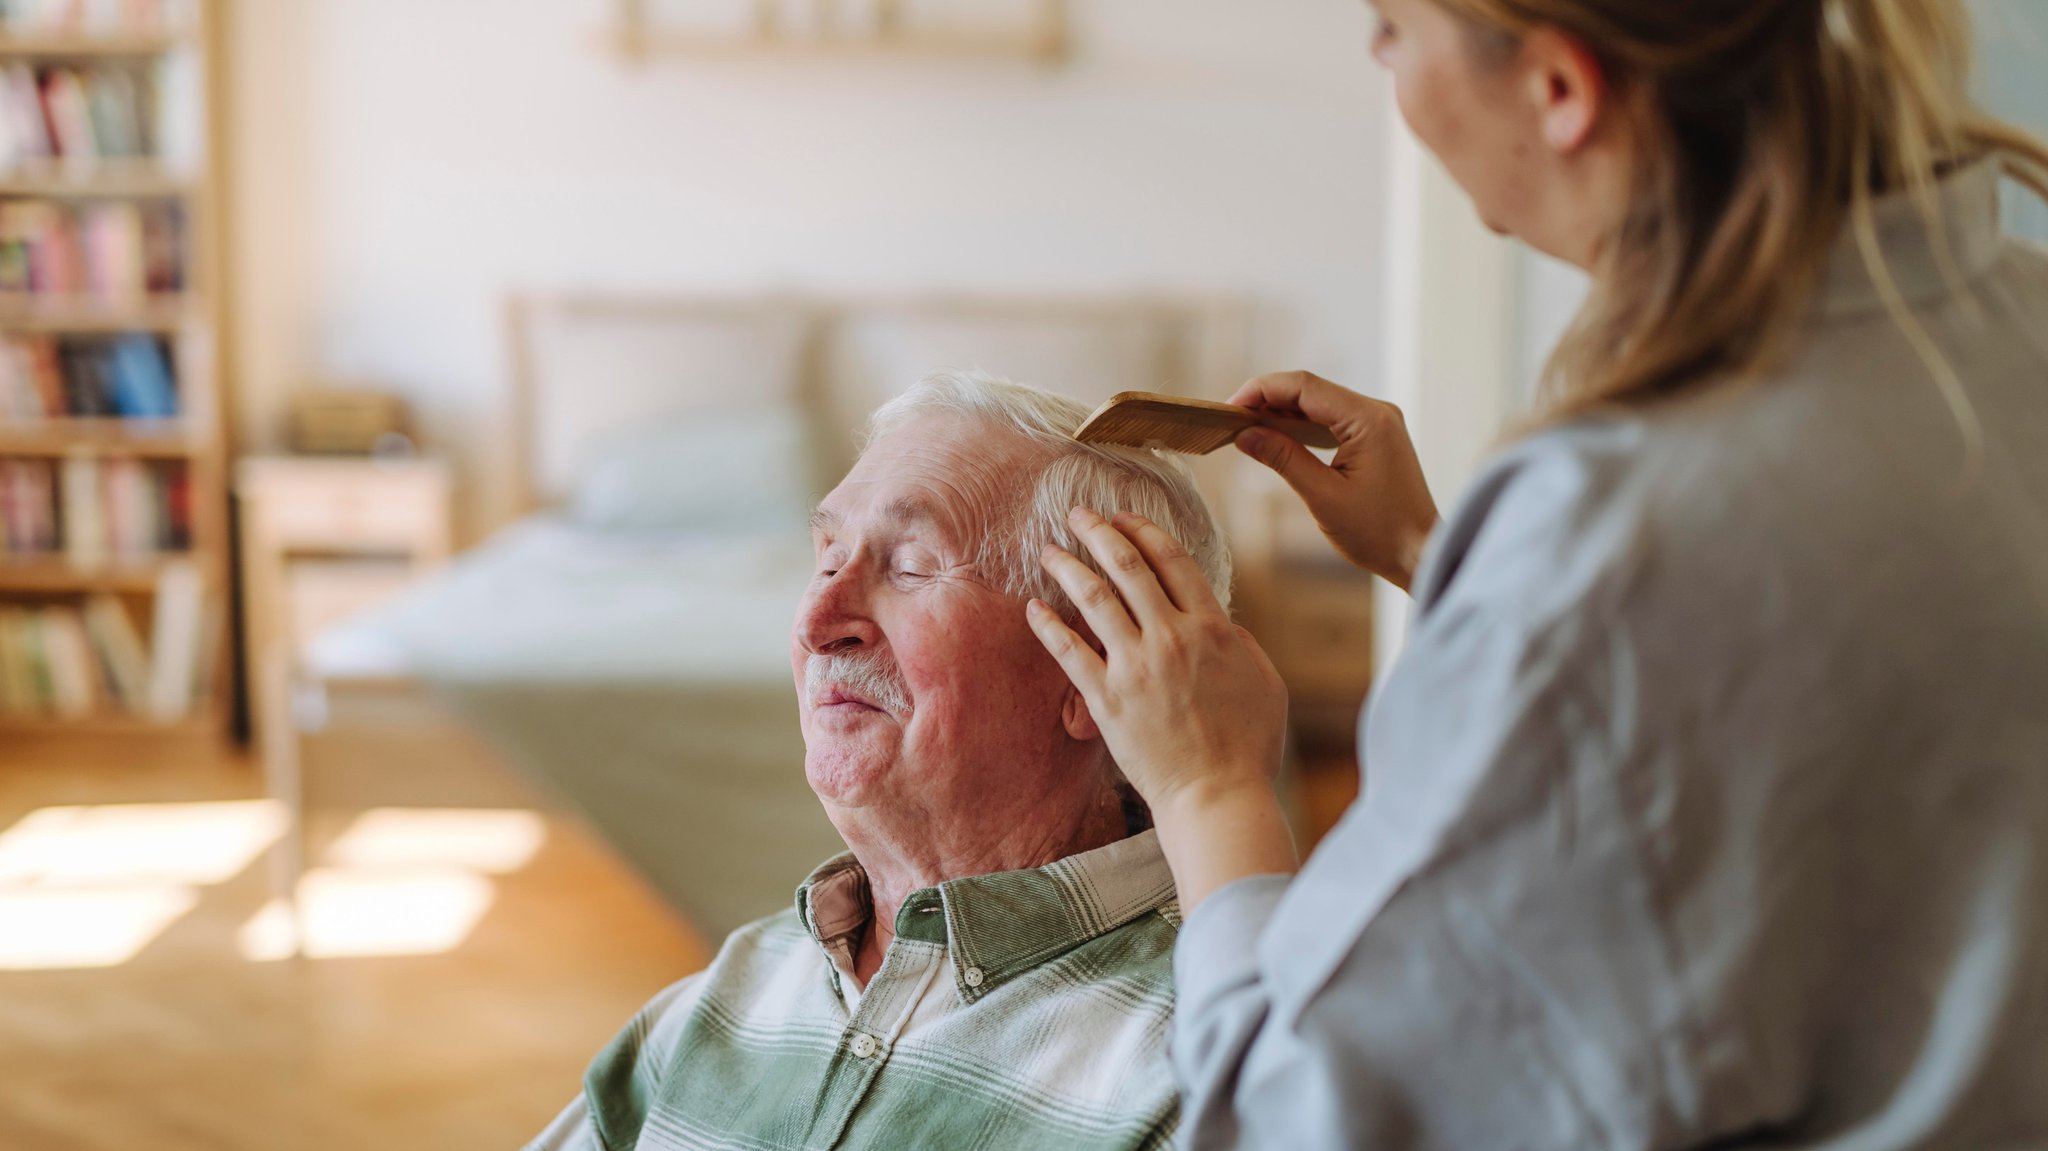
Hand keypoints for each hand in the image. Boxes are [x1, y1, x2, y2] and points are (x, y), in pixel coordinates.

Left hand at [1026, 509, 1295, 908]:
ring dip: (1068, 567)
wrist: (1216, 797)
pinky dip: (1048, 625)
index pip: (1173, 561)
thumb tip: (1222, 623)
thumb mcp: (1266, 683)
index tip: (1124, 517)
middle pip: (1128, 568)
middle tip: (1077, 515)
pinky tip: (1033, 607)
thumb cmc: (1249, 747)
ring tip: (1049, 550)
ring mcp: (1135, 666)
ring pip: (1095, 599)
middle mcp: (1171, 637)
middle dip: (1098, 533)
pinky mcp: (1106, 699)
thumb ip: (1242, 645)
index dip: (1145, 531)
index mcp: (1213, 628)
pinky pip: (1069, 651)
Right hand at [1230, 371, 1439, 592]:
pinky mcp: (1376, 437)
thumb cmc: (1379, 533)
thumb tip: (1245, 434)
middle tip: (1231, 419)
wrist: (1420, 554)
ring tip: (1247, 427)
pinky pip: (1332, 419)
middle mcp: (1377, 412)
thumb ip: (1283, 459)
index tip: (1229, 407)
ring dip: (1283, 411)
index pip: (1304, 387)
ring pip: (1320, 403)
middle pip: (1311, 389)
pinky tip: (1278, 436)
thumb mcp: (1323, 497)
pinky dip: (1302, 424)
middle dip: (1268, 399)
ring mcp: (1379, 423)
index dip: (1262, 390)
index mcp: (1368, 420)